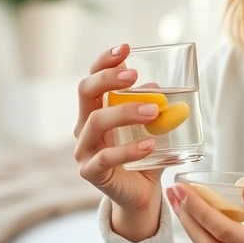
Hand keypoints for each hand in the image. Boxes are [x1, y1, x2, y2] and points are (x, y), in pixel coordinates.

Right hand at [74, 44, 164, 240]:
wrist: (140, 194)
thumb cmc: (143, 155)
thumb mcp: (152, 127)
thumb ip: (154, 107)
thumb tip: (160, 87)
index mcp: (95, 110)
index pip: (92, 78)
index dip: (104, 61)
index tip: (125, 48)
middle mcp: (84, 127)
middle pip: (85, 92)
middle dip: (107, 78)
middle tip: (133, 74)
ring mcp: (84, 150)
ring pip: (95, 122)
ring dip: (125, 111)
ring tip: (153, 111)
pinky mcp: (90, 173)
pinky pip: (106, 157)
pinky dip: (128, 149)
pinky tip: (149, 144)